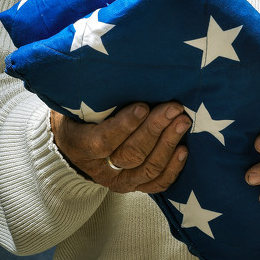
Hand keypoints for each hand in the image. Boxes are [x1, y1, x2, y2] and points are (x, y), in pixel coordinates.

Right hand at [50, 101, 189, 193]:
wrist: (75, 144)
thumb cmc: (80, 114)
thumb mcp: (78, 103)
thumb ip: (96, 96)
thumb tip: (122, 73)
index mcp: (80, 146)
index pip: (103, 141)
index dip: (125, 125)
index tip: (142, 106)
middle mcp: (100, 169)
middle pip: (131, 154)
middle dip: (154, 129)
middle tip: (173, 108)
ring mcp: (119, 181)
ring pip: (147, 168)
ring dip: (168, 144)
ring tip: (182, 122)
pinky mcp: (135, 185)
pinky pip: (157, 183)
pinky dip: (172, 168)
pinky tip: (183, 149)